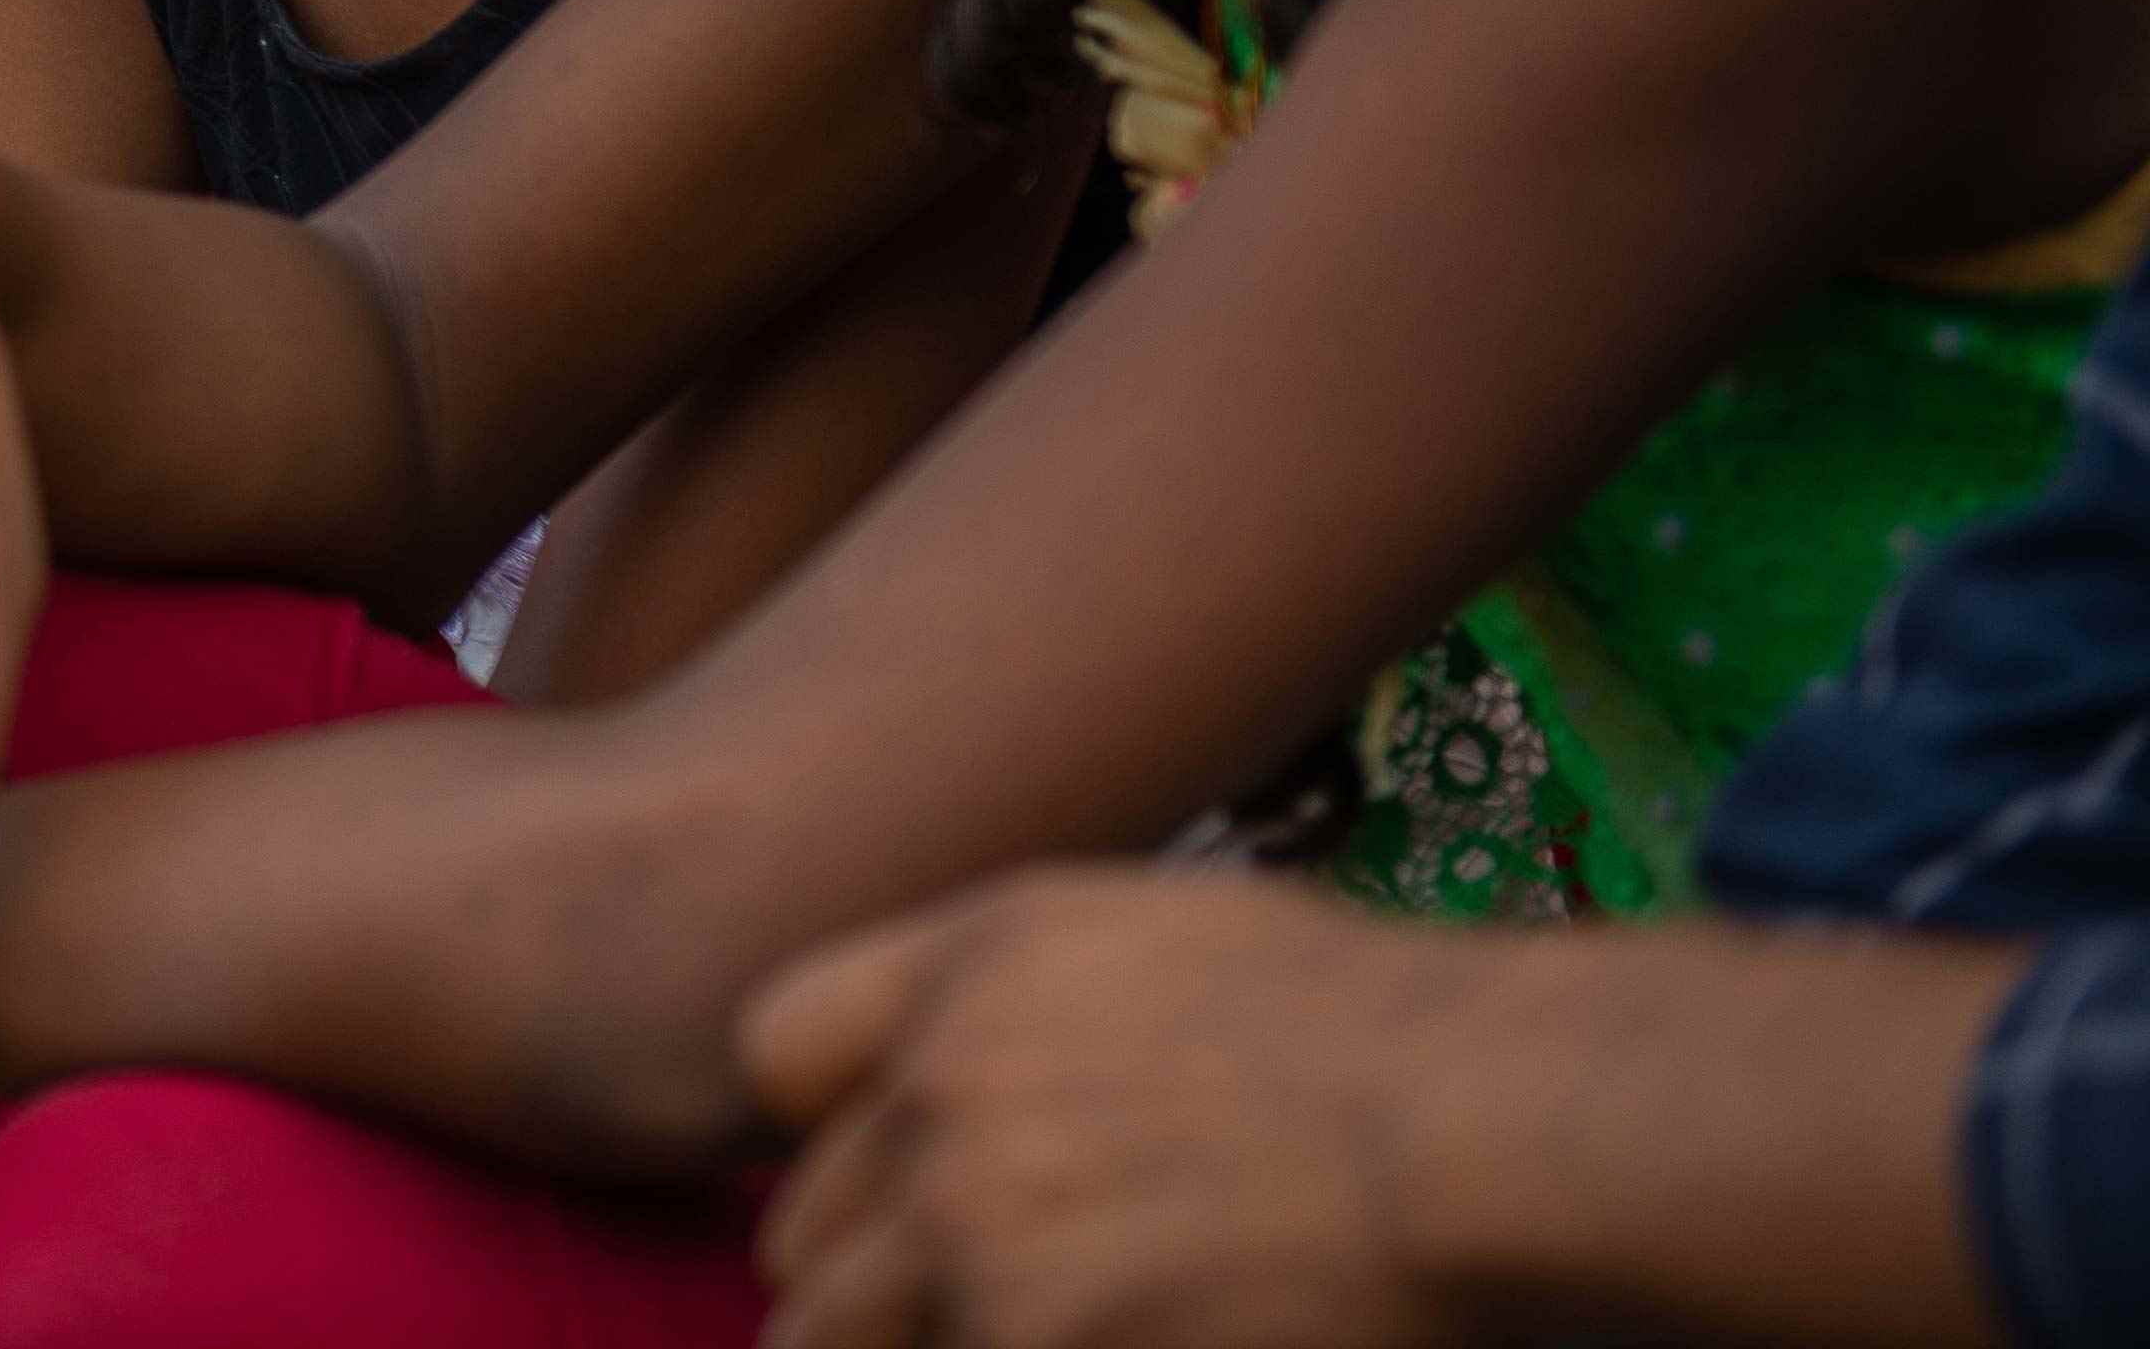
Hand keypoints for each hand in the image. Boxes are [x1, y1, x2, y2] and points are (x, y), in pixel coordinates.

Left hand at [746, 870, 1471, 1348]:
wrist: (1478, 1132)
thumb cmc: (1363, 1035)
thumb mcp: (1148, 942)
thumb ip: (1010, 1010)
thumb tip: (938, 1089)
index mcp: (959, 976)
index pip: (773, 1058)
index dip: (835, 1135)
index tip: (897, 1181)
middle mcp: (937, 1103)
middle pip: (802, 1240)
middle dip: (872, 1288)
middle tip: (988, 1303)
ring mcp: (975, 1242)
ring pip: (850, 1341)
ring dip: (935, 1341)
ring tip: (1058, 1318)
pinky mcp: (1032, 1345)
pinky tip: (1139, 1339)